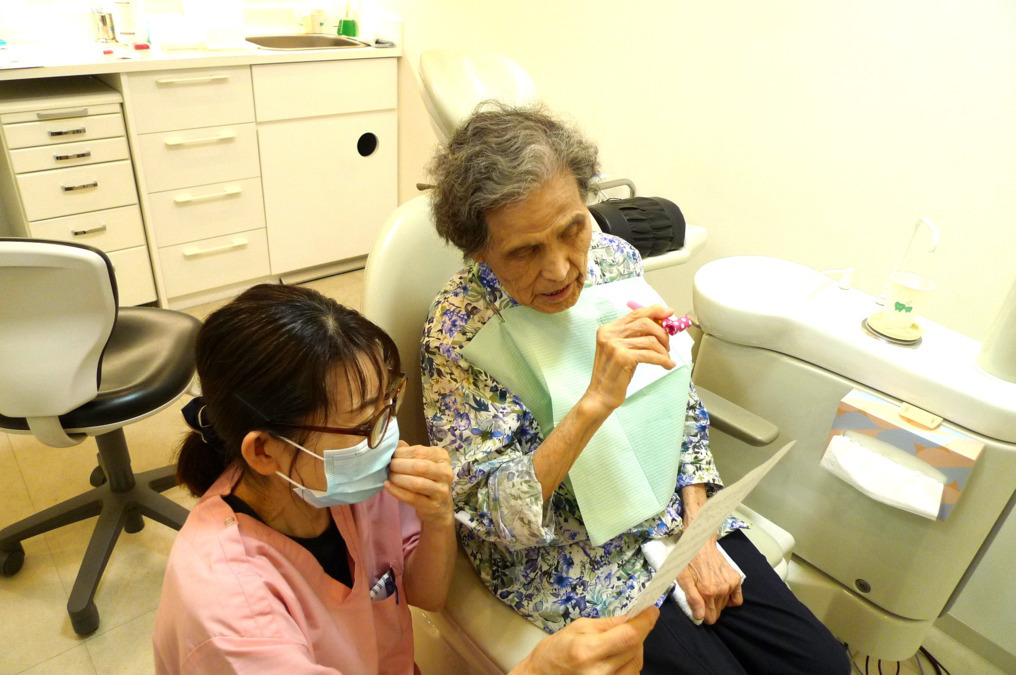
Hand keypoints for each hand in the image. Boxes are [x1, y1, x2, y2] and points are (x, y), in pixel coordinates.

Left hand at [384, 442, 453, 525]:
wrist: (439, 506)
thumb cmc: (428, 479)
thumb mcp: (423, 462)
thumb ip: (410, 451)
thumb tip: (395, 445)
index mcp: (442, 457)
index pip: (420, 451)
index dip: (402, 453)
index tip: (392, 455)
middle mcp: (445, 473)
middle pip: (419, 467)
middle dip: (399, 465)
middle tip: (389, 467)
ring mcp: (441, 491)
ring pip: (416, 483)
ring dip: (398, 479)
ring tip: (389, 476)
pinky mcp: (433, 506)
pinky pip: (412, 498)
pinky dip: (397, 491)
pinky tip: (388, 486)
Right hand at [512, 607, 659, 674]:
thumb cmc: (555, 650)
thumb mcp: (578, 627)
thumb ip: (607, 624)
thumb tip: (633, 616)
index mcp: (588, 651)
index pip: (628, 636)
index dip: (645, 623)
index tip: (652, 611)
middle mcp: (600, 673)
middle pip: (635, 650)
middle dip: (639, 633)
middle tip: (633, 623)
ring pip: (636, 664)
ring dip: (635, 650)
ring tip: (620, 642)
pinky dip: (630, 664)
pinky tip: (619, 658)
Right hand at [583, 304, 675, 413]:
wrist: (600, 395)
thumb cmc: (613, 373)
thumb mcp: (621, 349)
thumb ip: (634, 335)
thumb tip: (660, 323)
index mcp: (608, 329)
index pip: (635, 314)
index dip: (654, 311)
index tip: (669, 312)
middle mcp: (609, 334)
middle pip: (645, 323)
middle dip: (662, 333)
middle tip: (667, 345)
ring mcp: (615, 345)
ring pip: (650, 340)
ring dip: (663, 350)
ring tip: (665, 358)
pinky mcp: (623, 358)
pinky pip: (650, 355)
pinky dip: (663, 360)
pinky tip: (667, 365)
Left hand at [675, 539, 742, 624]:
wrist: (700, 544)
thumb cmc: (688, 561)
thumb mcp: (683, 580)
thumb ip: (693, 600)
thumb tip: (700, 617)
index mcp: (707, 592)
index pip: (710, 618)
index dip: (703, 616)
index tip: (699, 610)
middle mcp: (721, 590)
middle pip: (718, 612)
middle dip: (709, 609)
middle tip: (701, 597)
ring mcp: (730, 584)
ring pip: (725, 606)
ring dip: (718, 602)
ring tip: (709, 590)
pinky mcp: (736, 578)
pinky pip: (737, 599)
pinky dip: (731, 599)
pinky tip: (723, 593)